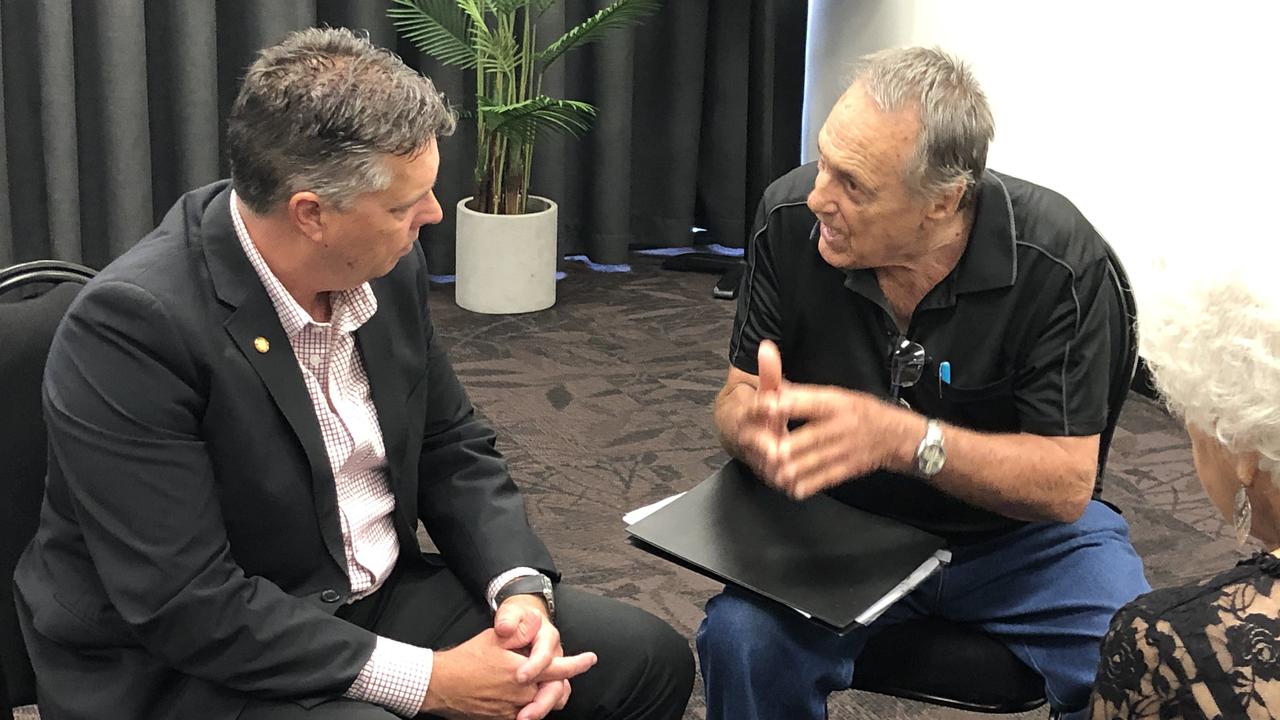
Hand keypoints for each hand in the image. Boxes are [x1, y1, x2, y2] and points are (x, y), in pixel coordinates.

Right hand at [420, 611, 595, 719]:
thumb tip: (537, 625)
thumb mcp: (494, 639)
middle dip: (559, 684)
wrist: (440, 685)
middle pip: (553, 692)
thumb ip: (520, 633)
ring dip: (543, 695)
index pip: (558, 669)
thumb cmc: (466, 660)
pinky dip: (527, 705)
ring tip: (539, 683)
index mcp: (522, 673)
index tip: (590, 658)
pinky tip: (519, 694)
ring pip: (539, 704)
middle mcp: (521, 695)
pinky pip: (523, 714)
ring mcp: (512, 711)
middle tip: (562, 673)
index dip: (577, 664)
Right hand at [738, 340, 788, 477]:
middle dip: (767, 446)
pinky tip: (802, 486)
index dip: (761, 408)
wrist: (735, 432)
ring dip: (778, 469)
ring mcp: (754, 458)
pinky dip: (787, 484)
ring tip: (796, 471)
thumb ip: (768, 370)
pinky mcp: (764, 474)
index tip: (771, 406)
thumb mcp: (763, 388)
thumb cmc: (756, 408)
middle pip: (756, 443)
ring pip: (764, 466)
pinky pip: (776, 480)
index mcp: (745, 416)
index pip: (750, 410)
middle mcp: (747, 439)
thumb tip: (767, 346)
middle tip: (779, 448)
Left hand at [771, 383, 919, 499]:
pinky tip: (797, 490)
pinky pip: (831, 476)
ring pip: (821, 458)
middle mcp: (844, 425)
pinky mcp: (851, 467)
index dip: (793, 404)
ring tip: (780, 475)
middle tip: (773, 452)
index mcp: (838, 402)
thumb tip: (777, 388)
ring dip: (800, 468)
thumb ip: (806, 395)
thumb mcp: (838, 396)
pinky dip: (814, 484)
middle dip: (795, 444)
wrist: (898, 435)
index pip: (813, 402)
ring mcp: (848, 448)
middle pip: (817, 434)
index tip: (771, 408)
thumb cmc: (861, 412)